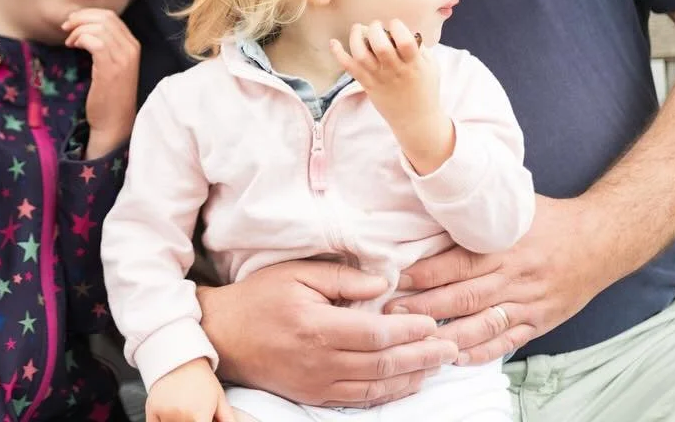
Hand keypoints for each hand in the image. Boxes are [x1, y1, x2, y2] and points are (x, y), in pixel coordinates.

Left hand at [63, 8, 138, 155]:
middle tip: (66, 27)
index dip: (88, 15)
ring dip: (78, 29)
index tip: (72, 22)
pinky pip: (94, 40)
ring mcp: (123, 58)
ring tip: (69, 41)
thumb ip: (106, 46)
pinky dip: (80, 38)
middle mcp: (131, 48)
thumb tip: (86, 27)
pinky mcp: (110, 68)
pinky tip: (73, 46)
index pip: (111, 17)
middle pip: (105, 17)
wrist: (114, 124)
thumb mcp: (111, 66)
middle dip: (81, 18)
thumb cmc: (109, 97)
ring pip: (99, 27)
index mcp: (133, 45)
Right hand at [146, 358, 235, 421]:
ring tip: (183, 410)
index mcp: (199, 417)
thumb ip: (227, 419)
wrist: (181, 356)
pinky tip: (169, 415)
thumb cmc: (203, 379)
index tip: (202, 419)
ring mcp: (164, 413)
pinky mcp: (151, 409)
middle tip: (193, 413)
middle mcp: (181, 417)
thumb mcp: (220, 400)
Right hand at [197, 259, 456, 407]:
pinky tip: (407, 382)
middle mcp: (320, 361)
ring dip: (412, 377)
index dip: (409, 330)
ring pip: (377, 387)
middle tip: (449, 348)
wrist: (224, 334)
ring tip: (437, 365)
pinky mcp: (314, 395)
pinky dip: (389, 393)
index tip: (432, 323)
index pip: (375, 333)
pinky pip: (360, 400)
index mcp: (317, 327)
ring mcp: (318, 383)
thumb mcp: (297, 274)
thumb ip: (342, 278)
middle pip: (383, 363)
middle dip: (421, 356)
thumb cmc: (260, 298)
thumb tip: (383, 284)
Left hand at [330, 20, 452, 173]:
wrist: (415, 119)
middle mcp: (395, 71)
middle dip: (375, 29)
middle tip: (376, 26)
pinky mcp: (367, 85)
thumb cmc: (425, 89)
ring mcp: (379, 78)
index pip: (405, 42)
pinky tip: (333, 43)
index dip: (398, 27)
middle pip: (380, 46)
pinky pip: (350, 68)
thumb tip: (404, 30)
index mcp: (414, 64)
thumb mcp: (431, 66)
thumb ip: (419, 48)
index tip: (395, 24)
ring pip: (361, 55)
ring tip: (358, 29)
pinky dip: (339, 54)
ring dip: (356, 37)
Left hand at [393, 195, 611, 365]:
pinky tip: (457, 356)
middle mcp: (516, 278)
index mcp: (505, 248)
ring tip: (415, 338)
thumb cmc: (550, 219)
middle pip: (463, 298)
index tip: (396, 278)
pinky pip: (508, 342)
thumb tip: (436, 198)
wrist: (602, 240)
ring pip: (482, 325)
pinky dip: (482, 352)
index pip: (457, 265)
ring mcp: (529, 303)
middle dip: (424, 308)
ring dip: (447, 335)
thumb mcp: (514, 206)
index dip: (424, 274)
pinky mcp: (540, 322)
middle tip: (390, 313)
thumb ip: (478, 211)